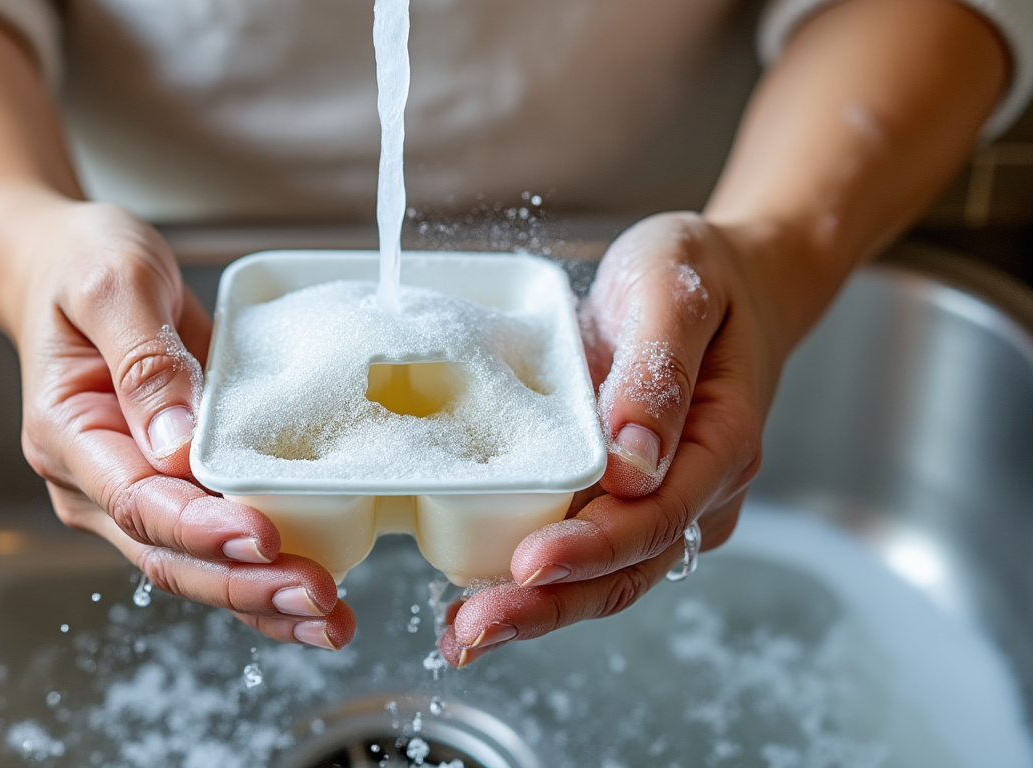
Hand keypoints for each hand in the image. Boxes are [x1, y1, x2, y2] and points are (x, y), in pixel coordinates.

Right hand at [5, 201, 353, 648]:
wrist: (70, 264)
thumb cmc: (82, 266)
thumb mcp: (113, 286)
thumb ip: (143, 361)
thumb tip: (177, 442)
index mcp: (68, 434)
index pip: (135, 501)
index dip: (201, 529)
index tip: (262, 536)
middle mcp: (94, 481)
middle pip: (168, 555)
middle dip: (244, 584)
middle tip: (318, 597)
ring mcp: (131, 491)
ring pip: (193, 568)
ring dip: (261, 599)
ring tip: (331, 620)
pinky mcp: (170, 488)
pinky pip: (212, 547)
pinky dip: (260, 577)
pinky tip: (311, 600)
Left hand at [440, 212, 790, 666]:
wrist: (724, 278)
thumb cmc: (700, 274)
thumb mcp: (676, 292)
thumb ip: (658, 373)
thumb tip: (632, 462)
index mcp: (722, 444)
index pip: (655, 518)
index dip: (591, 547)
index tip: (528, 563)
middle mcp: (697, 489)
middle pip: (626, 570)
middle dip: (548, 606)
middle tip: (473, 630)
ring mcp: (664, 501)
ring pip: (603, 576)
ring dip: (533, 609)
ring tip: (461, 635)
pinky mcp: (627, 497)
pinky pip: (584, 549)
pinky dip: (533, 580)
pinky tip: (475, 597)